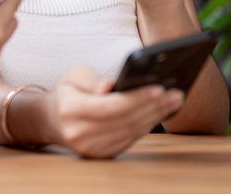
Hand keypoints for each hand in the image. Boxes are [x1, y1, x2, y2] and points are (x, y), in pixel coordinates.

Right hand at [52, 65, 183, 157]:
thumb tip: (109, 86)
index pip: (110, 106)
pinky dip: (147, 125)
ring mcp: (91, 148)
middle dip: (153, 106)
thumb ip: (92, 79)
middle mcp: (79, 134)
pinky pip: (130, 139)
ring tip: (173, 101)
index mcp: (70, 110)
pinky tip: (159, 113)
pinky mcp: (102, 155)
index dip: (136, 98)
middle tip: (175, 94)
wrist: (55, 119)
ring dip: (155, 116)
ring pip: (131, 132)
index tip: (159, 88)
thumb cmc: (69, 91)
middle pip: (125, 120)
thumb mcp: (74, 75)